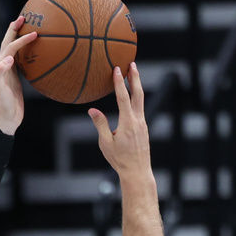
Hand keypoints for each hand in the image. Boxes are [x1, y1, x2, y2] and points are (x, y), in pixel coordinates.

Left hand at [0, 17, 36, 136]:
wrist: (5, 121)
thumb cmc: (3, 106)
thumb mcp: (0, 91)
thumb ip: (0, 73)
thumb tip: (8, 58)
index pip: (10, 47)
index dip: (21, 39)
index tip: (35, 33)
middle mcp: (2, 67)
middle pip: (7, 43)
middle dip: (14, 30)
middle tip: (23, 17)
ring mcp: (8, 72)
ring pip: (12, 50)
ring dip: (18, 38)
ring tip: (27, 28)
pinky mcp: (14, 79)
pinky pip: (20, 60)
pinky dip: (25, 52)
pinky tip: (33, 51)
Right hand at [88, 62, 151, 179]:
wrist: (137, 171)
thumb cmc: (119, 160)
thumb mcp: (106, 143)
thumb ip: (100, 125)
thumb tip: (92, 110)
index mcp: (128, 123)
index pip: (123, 97)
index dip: (119, 82)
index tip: (117, 69)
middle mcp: (138, 120)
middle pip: (138, 94)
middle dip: (135, 78)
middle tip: (132, 64)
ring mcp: (143, 123)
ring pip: (140, 100)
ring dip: (136, 86)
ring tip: (133, 75)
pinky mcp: (144, 128)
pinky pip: (140, 108)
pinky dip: (136, 98)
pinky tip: (132, 96)